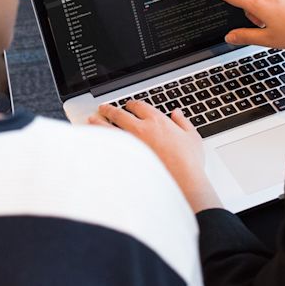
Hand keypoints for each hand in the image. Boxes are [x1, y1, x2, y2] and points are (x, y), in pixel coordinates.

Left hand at [89, 101, 221, 211]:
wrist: (182, 181)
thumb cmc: (188, 162)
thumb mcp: (192, 137)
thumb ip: (183, 122)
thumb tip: (177, 114)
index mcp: (157, 121)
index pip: (139, 106)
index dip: (132, 104)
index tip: (129, 105)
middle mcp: (141, 129)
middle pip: (119, 114)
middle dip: (110, 109)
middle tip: (104, 108)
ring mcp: (131, 144)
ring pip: (109, 128)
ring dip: (99, 122)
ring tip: (92, 119)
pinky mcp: (126, 158)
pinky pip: (109, 146)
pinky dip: (101, 141)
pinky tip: (96, 141)